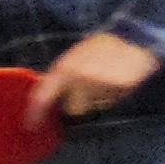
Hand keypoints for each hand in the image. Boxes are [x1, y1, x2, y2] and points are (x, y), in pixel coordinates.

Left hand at [25, 32, 161, 127]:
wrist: (132, 38)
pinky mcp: (119, 91)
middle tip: (86, 91)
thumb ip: (63, 74)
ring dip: (97, 99)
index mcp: (65, 69)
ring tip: (105, 81)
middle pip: (73, 109)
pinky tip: (116, 81)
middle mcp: (80, 80)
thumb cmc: (102, 45)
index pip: (43, 96)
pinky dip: (112, 95)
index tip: (32, 124)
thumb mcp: (75, 55)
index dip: (36, 113)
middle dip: (78, 103)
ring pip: (94, 106)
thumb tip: (50, 92)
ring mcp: (101, 87)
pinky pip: (111, 102)